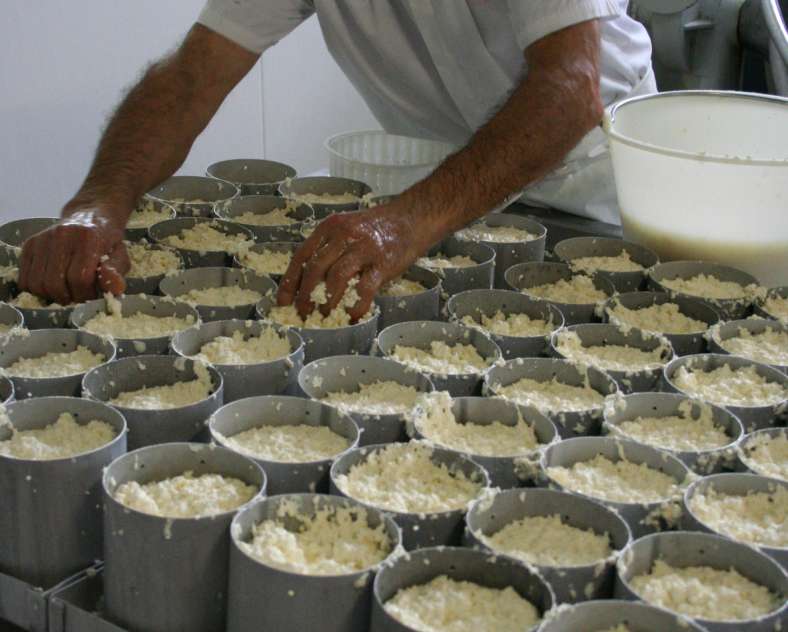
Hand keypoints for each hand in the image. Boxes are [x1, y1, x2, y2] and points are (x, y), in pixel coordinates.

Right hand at [18, 208, 129, 304]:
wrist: (89, 216)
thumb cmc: (107, 241)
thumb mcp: (120, 255)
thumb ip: (117, 272)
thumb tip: (115, 288)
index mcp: (88, 238)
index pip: (80, 278)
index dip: (86, 294)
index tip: (92, 296)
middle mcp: (61, 236)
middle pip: (55, 284)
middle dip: (68, 298)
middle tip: (78, 297)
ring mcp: (41, 239)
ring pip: (37, 284)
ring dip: (52, 296)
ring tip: (66, 292)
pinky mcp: (28, 245)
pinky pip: (24, 279)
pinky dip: (37, 290)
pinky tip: (52, 285)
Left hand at [277, 206, 428, 320]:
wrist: (412, 218)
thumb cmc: (378, 228)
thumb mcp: (347, 229)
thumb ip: (329, 249)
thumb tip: (309, 282)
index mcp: (330, 227)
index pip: (302, 256)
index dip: (290, 281)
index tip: (283, 301)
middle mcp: (344, 236)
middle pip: (315, 269)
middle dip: (305, 295)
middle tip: (303, 312)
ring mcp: (364, 249)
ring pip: (336, 279)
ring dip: (327, 302)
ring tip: (325, 315)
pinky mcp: (383, 263)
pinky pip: (364, 290)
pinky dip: (355, 306)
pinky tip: (351, 316)